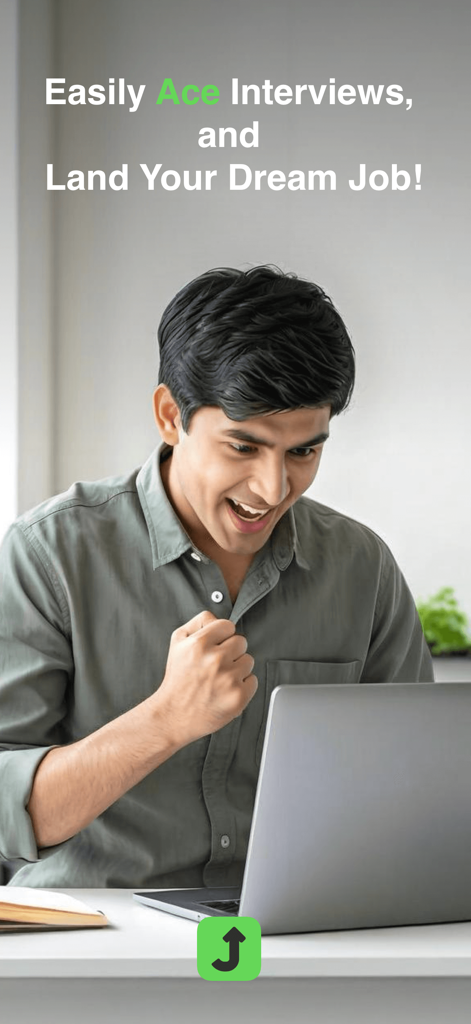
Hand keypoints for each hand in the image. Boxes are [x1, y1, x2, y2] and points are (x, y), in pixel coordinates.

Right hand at [155, 610, 257, 746]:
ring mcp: (228, 679)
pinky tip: (225, 691)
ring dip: (237, 668)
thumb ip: (198, 623)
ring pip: (249, 661)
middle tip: (216, 665)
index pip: (228, 626)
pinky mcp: (238, 697)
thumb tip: (217, 618)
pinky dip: (242, 686)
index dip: (222, 636)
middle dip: (231, 652)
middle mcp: (215, 660)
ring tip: (219, 679)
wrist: (174, 715)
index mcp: (199, 644)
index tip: (215, 647)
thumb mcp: (177, 642)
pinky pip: (252, 680)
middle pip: (241, 642)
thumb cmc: (178, 678)